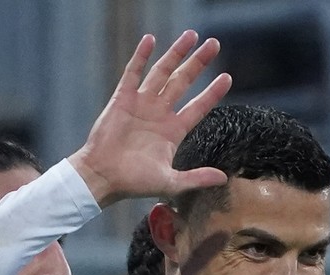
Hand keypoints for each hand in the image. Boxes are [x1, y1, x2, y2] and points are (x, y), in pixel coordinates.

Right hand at [69, 30, 231, 207]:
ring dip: (176, 53)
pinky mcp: (122, 99)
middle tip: (214, 44)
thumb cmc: (134, 183)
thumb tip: (223, 178)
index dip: (212, 92)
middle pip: (183, 81)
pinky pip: (133, 73)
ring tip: (191, 35)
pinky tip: (150, 39)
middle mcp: (159, 114)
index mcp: (173, 131)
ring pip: (162, 72)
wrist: (103, 177)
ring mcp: (141, 104)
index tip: (227, 77)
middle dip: (198, 63)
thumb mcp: (171, 183)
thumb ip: (197, 178)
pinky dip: (141, 56)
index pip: (198, 107)